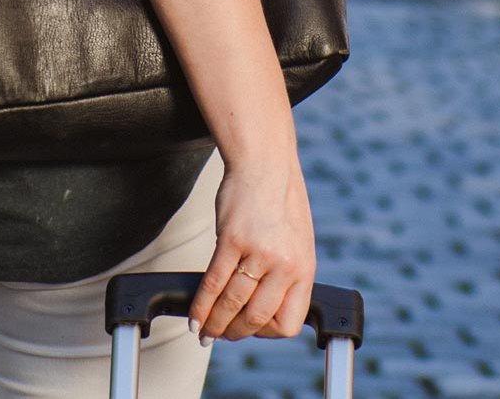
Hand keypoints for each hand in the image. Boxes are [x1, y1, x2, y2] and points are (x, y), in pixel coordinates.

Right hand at [188, 155, 313, 340]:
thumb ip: (286, 274)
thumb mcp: (297, 242)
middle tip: (220, 335)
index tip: (250, 329)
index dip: (266, 332)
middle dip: (234, 332)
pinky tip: (195, 315)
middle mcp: (285, 264)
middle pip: (256, 317)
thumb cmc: (280, 201)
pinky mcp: (233, 240)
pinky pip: (213, 282)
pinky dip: (201, 304)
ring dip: (213, 322)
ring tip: (203, 330)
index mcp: (304, 268)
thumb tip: (264, 304)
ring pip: (231, 302)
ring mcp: (259, 252)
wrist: (266, 164)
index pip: (288, 323)